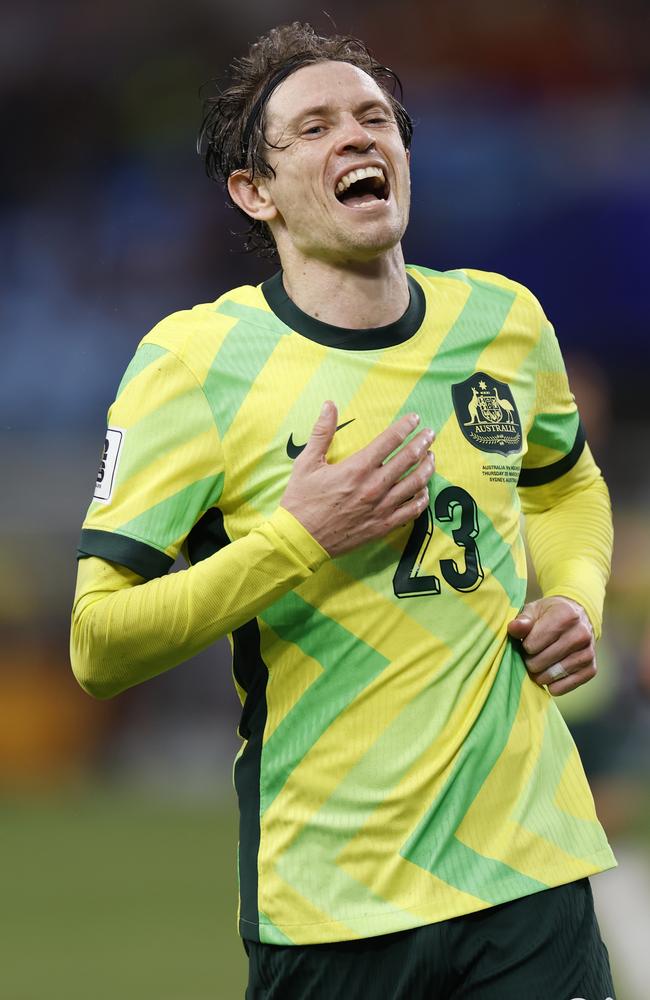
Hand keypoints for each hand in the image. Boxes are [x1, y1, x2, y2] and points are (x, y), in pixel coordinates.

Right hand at [280, 401, 434, 556]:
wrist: (300, 540)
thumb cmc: (301, 501)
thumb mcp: (306, 463)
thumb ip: (322, 432)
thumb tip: (329, 405)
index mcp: (357, 468)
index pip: (389, 440)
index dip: (405, 426)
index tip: (415, 418)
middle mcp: (374, 486)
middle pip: (408, 459)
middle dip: (422, 443)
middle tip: (430, 434)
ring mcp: (381, 508)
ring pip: (415, 484)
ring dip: (427, 468)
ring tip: (432, 458)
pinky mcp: (383, 526)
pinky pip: (412, 511)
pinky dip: (422, 498)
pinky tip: (424, 490)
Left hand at [507, 596, 596, 695]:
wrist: (578, 617)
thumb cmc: (549, 615)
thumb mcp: (533, 610)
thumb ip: (522, 621)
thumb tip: (514, 628)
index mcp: (566, 615)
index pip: (533, 644)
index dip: (525, 646)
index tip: (528, 641)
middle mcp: (581, 634)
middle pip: (540, 662)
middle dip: (530, 660)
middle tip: (532, 654)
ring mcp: (588, 653)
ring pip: (550, 676)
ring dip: (538, 674)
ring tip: (539, 662)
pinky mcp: (591, 670)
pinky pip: (561, 688)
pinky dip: (551, 684)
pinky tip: (550, 672)